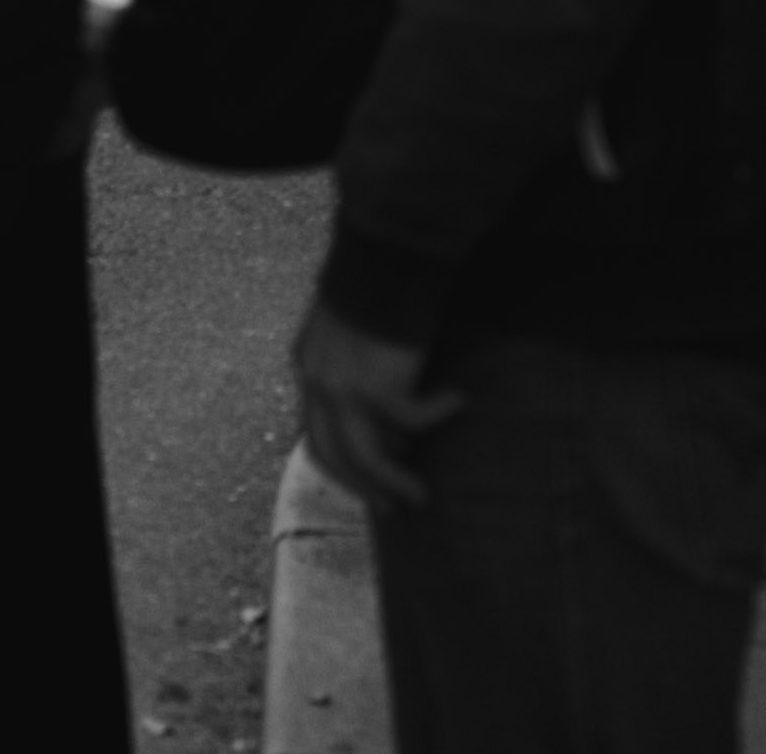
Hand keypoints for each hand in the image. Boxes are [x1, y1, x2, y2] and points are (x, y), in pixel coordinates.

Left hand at [293, 300, 459, 507]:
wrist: (384, 257)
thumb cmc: (378, 287)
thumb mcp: (356, 337)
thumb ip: (360, 376)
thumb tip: (392, 430)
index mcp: (307, 368)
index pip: (315, 432)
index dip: (341, 464)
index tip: (367, 484)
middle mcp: (317, 382)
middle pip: (332, 453)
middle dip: (362, 486)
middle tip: (393, 508)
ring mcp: (343, 388)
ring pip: (365, 457)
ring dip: (393, 481)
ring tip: (421, 496)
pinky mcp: (377, 388)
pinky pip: (411, 422)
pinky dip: (437, 414)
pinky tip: (458, 398)